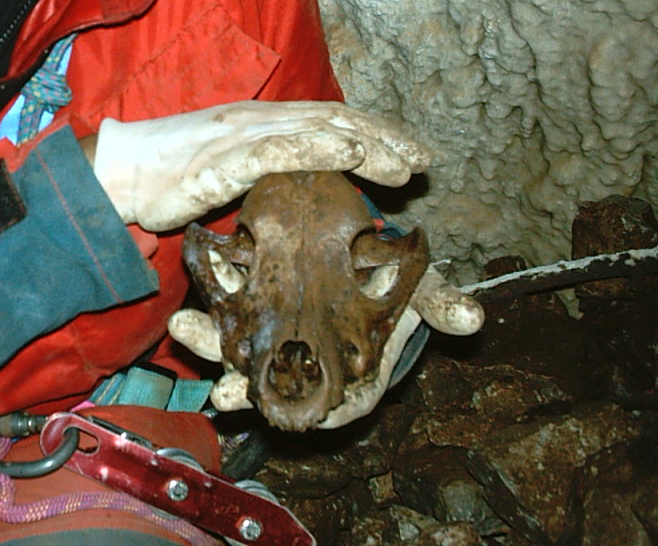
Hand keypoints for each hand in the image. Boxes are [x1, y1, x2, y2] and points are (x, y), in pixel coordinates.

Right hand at [91, 101, 430, 231]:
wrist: (118, 172)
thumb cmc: (169, 174)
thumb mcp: (226, 167)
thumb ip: (264, 168)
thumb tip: (299, 185)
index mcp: (261, 121)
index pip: (329, 118)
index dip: (374, 131)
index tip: (410, 152)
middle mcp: (259, 119)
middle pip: (336, 120)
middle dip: (385, 139)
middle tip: (423, 161)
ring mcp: (243, 135)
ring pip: (318, 131)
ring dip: (368, 145)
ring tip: (405, 164)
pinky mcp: (225, 157)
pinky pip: (280, 149)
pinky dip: (318, 147)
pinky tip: (349, 151)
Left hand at [168, 267, 483, 423]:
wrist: (369, 246)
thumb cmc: (397, 278)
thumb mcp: (421, 287)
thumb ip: (441, 303)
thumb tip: (474, 318)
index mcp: (354, 371)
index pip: (330, 403)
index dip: (305, 411)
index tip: (281, 412)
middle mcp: (311, 359)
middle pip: (275, 382)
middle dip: (244, 386)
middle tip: (219, 392)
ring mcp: (279, 333)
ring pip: (243, 350)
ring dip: (212, 345)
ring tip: (183, 330)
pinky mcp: (254, 301)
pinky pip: (228, 309)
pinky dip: (208, 303)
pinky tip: (187, 292)